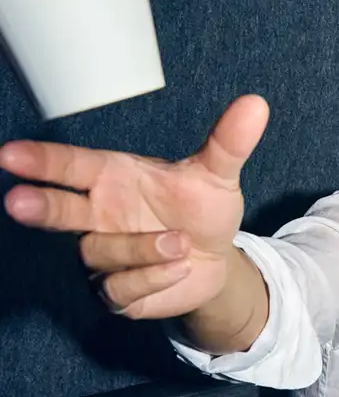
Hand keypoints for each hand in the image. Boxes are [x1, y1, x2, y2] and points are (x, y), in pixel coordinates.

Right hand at [2, 95, 269, 318]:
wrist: (216, 261)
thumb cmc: (202, 212)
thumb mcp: (218, 177)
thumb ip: (228, 143)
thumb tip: (256, 104)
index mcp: (113, 178)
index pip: (70, 166)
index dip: (41, 161)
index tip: (10, 154)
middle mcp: (99, 216)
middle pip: (60, 210)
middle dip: (41, 206)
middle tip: (19, 202)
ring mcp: (104, 256)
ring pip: (101, 252)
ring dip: (142, 248)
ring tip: (179, 243)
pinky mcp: (117, 292)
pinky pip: (121, 287)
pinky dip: (153, 277)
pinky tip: (179, 267)